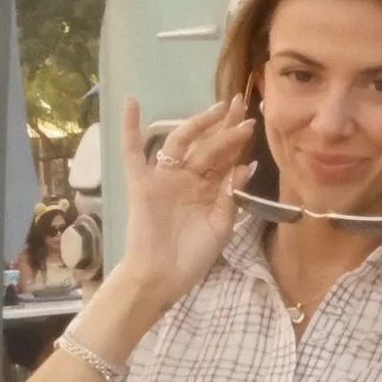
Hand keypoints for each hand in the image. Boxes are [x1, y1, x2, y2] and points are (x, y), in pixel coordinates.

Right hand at [112, 94, 256, 312]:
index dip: (236, 140)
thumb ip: (231, 197)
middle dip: (225, 126)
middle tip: (240, 105)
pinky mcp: (142, 184)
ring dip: (198, 124)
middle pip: (207, 145)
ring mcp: (164, 178)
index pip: (224, 158)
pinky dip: (129, 129)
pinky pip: (132, 153)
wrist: (162, 278)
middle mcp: (187, 178)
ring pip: (181, 143)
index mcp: (208, 190)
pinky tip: (132, 103)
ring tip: (217, 109)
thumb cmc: (192, 257)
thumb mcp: (221, 228)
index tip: (251, 121)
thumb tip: (245, 166)